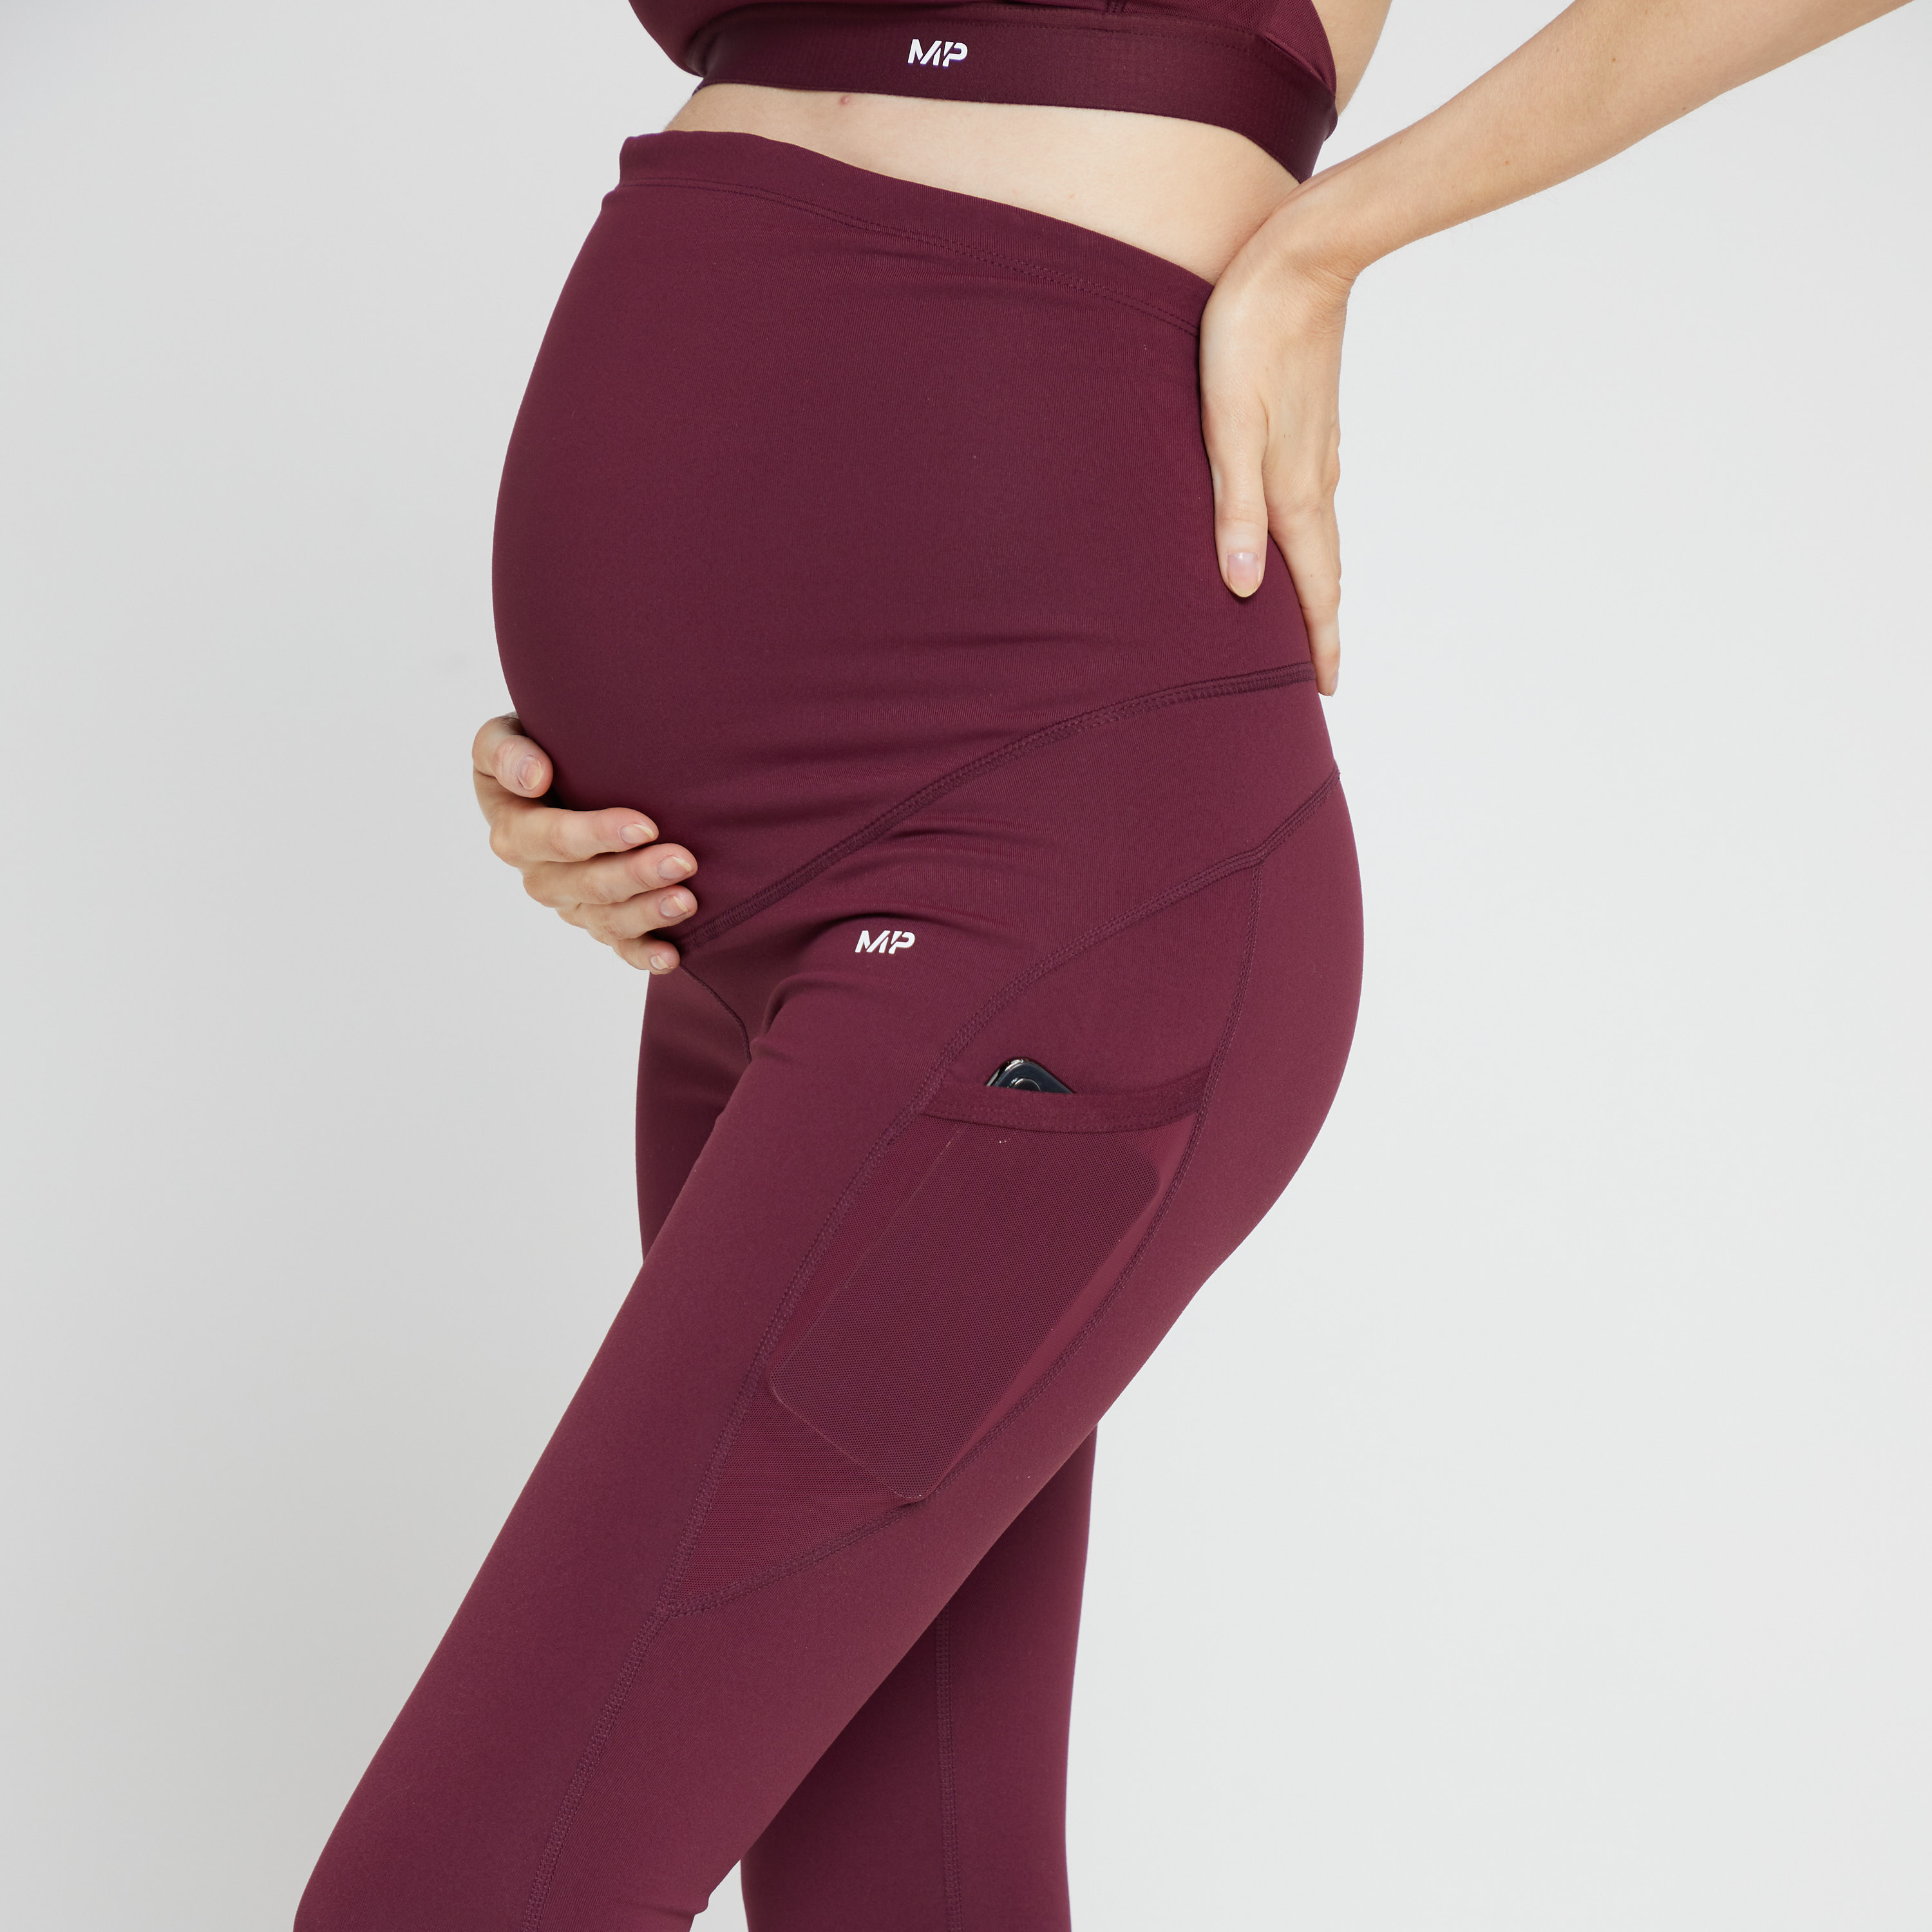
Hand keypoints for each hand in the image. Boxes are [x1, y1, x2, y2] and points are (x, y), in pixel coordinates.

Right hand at [471, 715, 697, 972]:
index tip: (645, 826)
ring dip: (647, 913)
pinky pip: (617, 945)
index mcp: (513, 830)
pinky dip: (642, 954)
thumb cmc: (536, 749)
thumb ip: (506, 751)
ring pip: (605, 919)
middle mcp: (539, 874)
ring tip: (687, 901)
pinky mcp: (598, 919)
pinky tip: (670, 957)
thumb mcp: (503, 738)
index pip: (551, 838)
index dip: (596, 835)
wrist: (556, 773)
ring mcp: (570, 902)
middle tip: (683, 860)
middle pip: (585, 884)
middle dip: (635, 875)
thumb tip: (533, 777)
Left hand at [1199, 197, 1353, 695]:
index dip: (1318, 641)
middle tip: (1321, 670)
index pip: (1312, 586)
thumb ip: (1233, 508)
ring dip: (1316, 579)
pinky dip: (1307, 533)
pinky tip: (1294, 531)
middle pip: (1323, 568)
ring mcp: (1317, 448)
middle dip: (1322, 623)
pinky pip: (1312, 497)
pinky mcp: (1310, 420)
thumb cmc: (1250, 336)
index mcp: (1293, 489)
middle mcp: (1314, 476)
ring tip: (1309, 614)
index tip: (1325, 688)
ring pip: (1318, 532)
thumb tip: (1240, 587)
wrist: (1300, 256)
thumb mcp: (1226, 425)